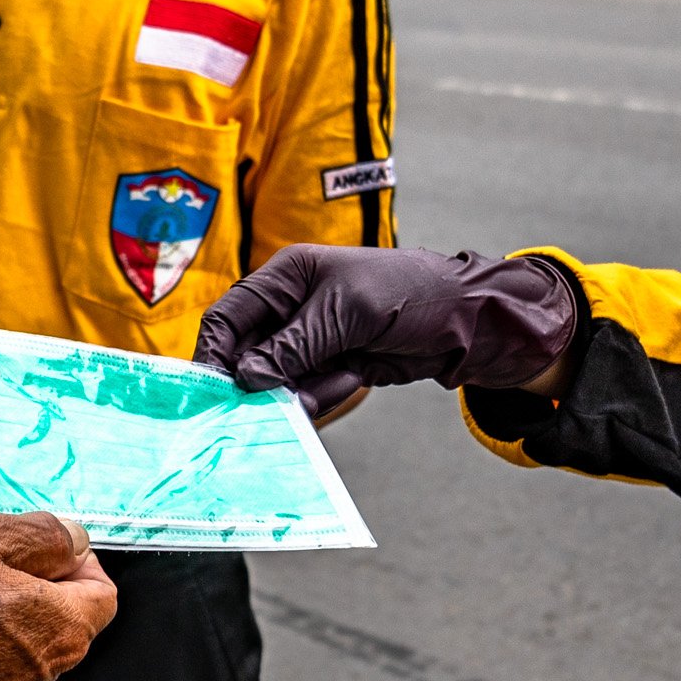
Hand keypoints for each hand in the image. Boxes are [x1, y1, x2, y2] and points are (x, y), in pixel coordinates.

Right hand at [193, 245, 579, 406]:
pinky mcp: (330, 368)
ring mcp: (309, 342)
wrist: (466, 321)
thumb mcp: (346, 312)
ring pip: (275, 381)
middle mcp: (290, 309)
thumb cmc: (408, 293)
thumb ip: (293, 345)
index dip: (215, 352)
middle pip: (246, 354)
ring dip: (296, 392)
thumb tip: (246, 378)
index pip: (230, 316)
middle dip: (257, 381)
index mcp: (286, 277)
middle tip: (267, 404)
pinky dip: (322, 396)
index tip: (214, 389)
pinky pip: (306, 393)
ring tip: (338, 379)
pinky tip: (352, 379)